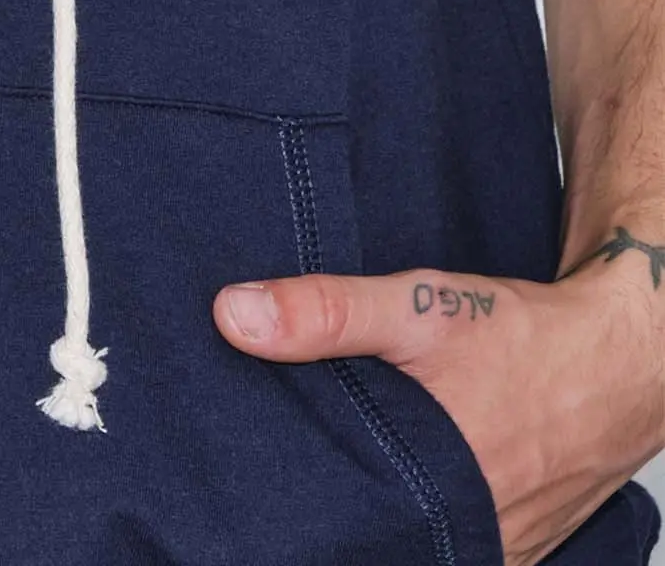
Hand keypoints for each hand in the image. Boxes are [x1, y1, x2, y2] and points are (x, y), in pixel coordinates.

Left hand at [214, 254, 664, 565]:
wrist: (619, 353)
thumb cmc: (528, 336)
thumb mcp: (419, 310)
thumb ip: (326, 313)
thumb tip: (233, 316)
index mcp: (442, 498)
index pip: (346, 533)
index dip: (303, 512)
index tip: (263, 487)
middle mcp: (476, 538)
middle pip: (378, 538)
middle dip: (339, 510)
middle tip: (299, 471)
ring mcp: (501, 548)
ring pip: (417, 543)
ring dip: (383, 513)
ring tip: (349, 470)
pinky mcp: (516, 542)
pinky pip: (455, 543)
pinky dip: (424, 515)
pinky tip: (400, 477)